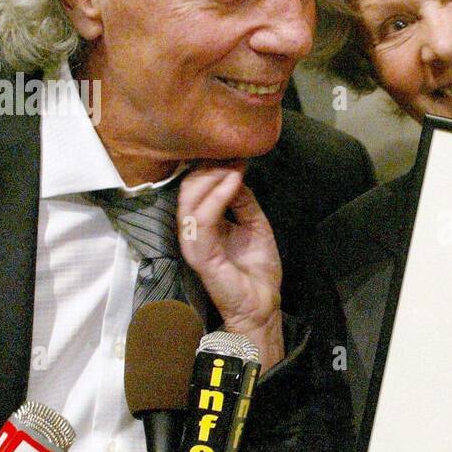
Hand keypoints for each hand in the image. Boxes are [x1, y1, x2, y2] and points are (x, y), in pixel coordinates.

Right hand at [178, 161, 283, 371]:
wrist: (263, 303)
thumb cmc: (257, 268)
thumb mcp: (254, 224)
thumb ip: (242, 200)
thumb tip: (235, 170)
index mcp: (204, 222)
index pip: (195, 187)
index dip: (210, 165)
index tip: (230, 148)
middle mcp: (195, 229)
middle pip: (188, 188)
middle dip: (208, 167)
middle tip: (229, 152)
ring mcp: (194, 242)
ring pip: (189, 200)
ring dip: (212, 177)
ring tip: (232, 164)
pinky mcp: (199, 254)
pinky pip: (201, 220)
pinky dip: (216, 197)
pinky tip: (232, 182)